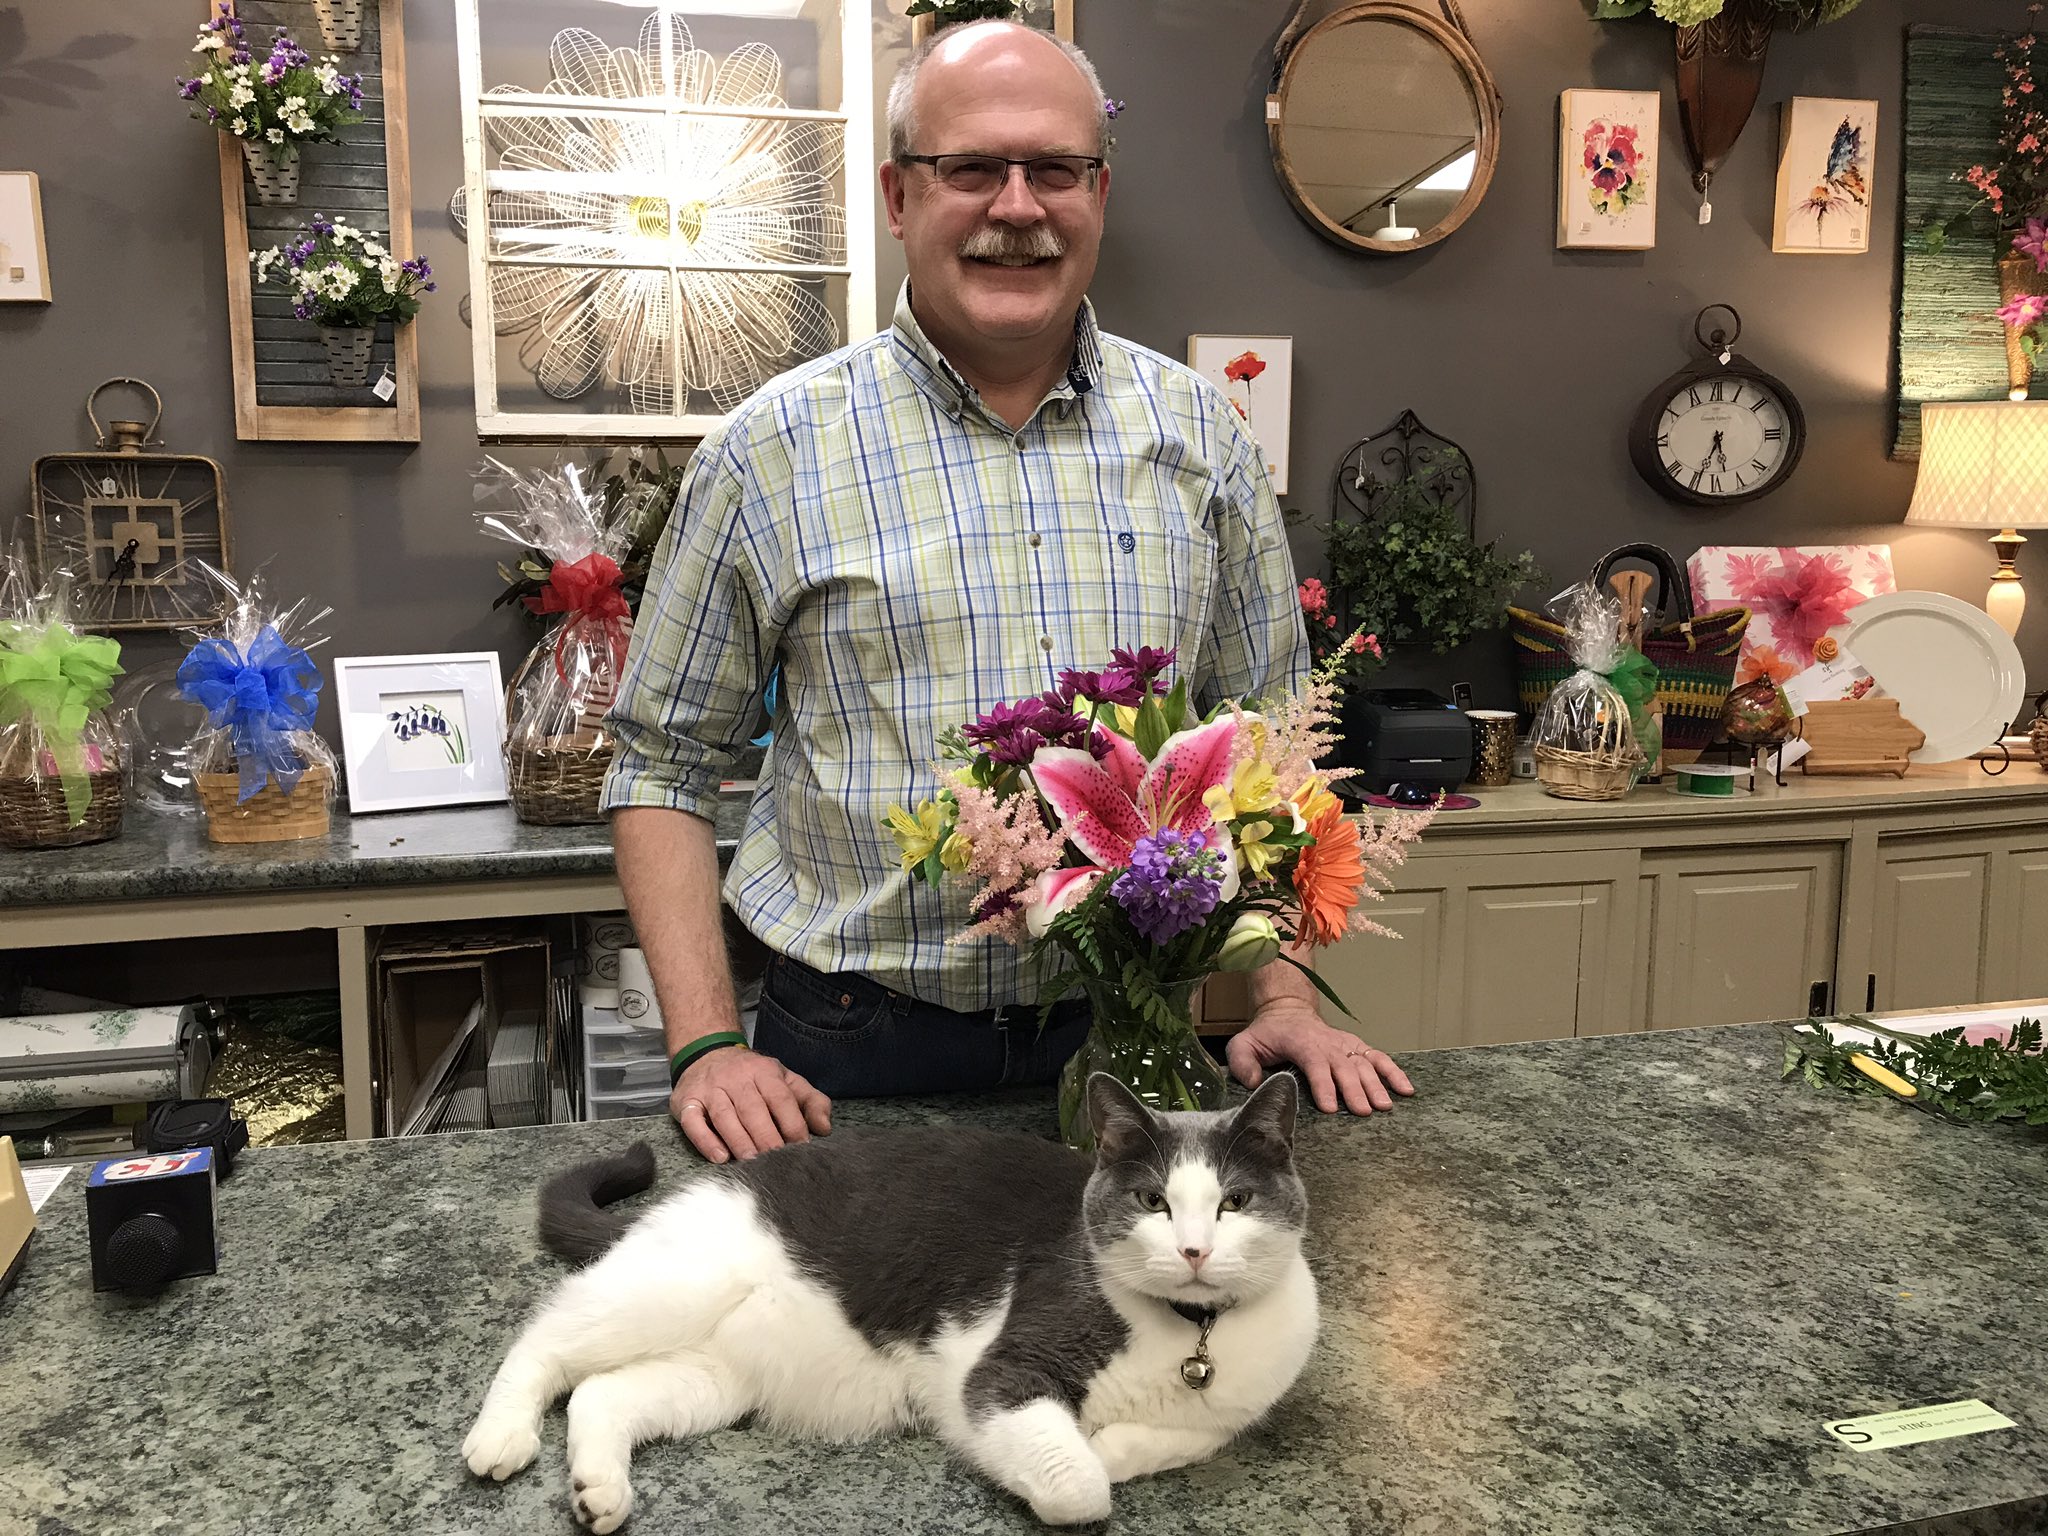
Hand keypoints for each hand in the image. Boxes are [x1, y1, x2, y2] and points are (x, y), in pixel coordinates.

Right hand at [670, 1045, 830, 1162]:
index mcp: (764, 1071)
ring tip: (753, 1162)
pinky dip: (706, 1140)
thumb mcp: (785, 1079)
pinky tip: (720, 1157)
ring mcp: (710, 1089)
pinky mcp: (686, 1102)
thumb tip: (824, 1128)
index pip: (780, 1098)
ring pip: (724, 1116)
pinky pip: (693, 1122)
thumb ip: (810, 1100)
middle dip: (767, 1137)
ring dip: (740, 1141)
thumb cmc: (752, 1076)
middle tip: (777, 1161)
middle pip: (752, 1109)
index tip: (801, 1147)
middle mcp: (736, 1078)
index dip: (792, 1123)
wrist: (707, 1053)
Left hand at [1225, 1004, 1412, 1115]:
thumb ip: (1243, 1062)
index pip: (1315, 1064)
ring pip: (1364, 1064)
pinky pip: (1378, 1058)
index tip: (1331, 1107)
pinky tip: (1407, 1089)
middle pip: (1344, 1068)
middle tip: (1365, 1112)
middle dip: (1355, 1090)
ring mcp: (1345, 1045)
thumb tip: (1253, 1082)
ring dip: (1377, 1084)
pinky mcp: (1356, 1047)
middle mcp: (1327, 1043)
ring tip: (1386, 1105)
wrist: (1288, 1010)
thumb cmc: (1267, 1033)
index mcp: (1301, 1043)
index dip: (1323, 1085)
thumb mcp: (1244, 1043)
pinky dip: (1394, 1072)